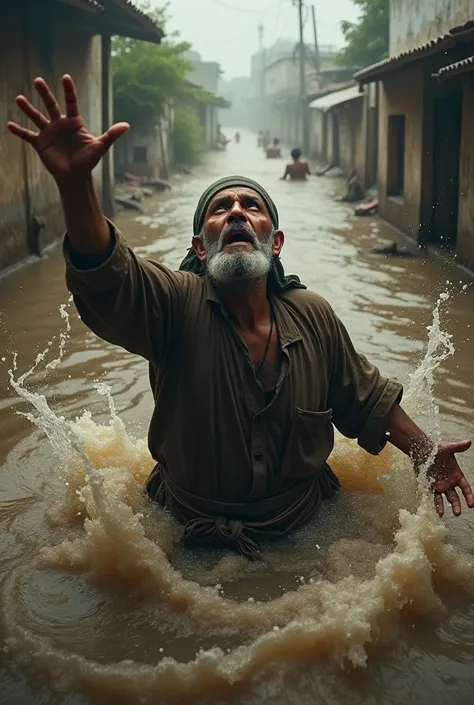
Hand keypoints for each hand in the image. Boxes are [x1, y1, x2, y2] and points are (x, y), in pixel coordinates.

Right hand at [8, 74, 128, 186]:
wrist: (75, 177)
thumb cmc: (88, 161)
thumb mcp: (100, 147)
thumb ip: (111, 135)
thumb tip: (126, 126)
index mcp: (74, 123)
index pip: (71, 102)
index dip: (69, 91)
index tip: (65, 78)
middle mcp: (60, 125)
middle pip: (51, 105)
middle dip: (45, 93)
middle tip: (38, 80)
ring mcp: (49, 133)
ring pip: (37, 117)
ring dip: (28, 109)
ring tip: (18, 98)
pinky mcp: (40, 144)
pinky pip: (28, 135)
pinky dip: (19, 131)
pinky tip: (9, 125)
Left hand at [427, 440, 472, 516]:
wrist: (422, 450)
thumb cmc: (437, 449)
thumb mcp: (448, 448)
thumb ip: (458, 447)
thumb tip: (468, 442)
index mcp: (457, 475)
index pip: (465, 488)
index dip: (469, 496)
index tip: (471, 504)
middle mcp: (450, 482)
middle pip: (456, 496)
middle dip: (457, 505)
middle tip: (458, 513)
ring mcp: (441, 485)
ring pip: (445, 498)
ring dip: (446, 506)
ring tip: (445, 514)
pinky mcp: (431, 486)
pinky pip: (434, 496)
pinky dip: (436, 504)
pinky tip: (437, 511)